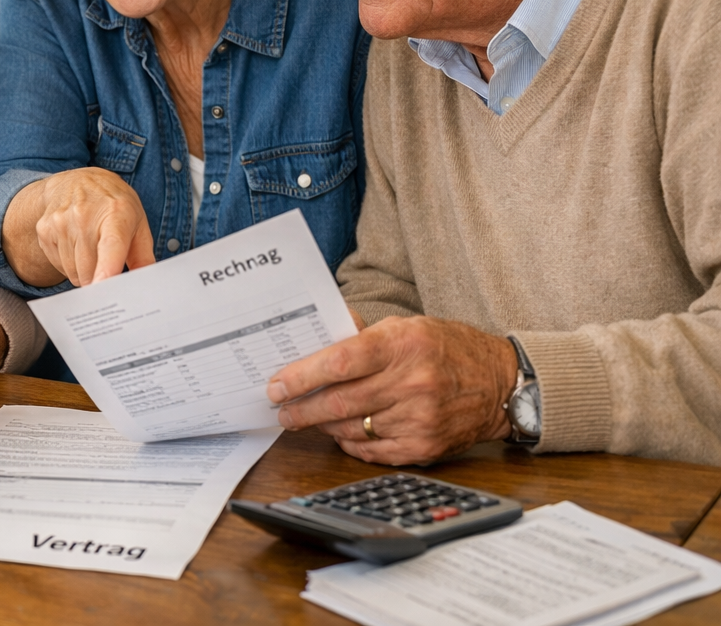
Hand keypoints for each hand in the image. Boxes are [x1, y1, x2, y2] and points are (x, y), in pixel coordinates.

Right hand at [2, 168, 154, 286]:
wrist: (76, 180)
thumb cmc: (112, 205)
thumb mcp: (137, 222)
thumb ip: (144, 257)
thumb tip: (146, 285)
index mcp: (116, 213)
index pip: (110, 245)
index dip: (106, 269)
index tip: (102, 286)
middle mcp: (84, 215)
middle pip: (89, 270)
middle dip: (99, 277)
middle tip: (106, 259)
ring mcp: (61, 221)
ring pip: (73, 273)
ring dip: (83, 271)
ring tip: (90, 248)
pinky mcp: (44, 229)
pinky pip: (59, 265)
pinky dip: (69, 263)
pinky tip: (75, 244)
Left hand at [266, 316, 518, 464]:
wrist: (502, 383)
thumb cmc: (447, 348)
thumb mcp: (407, 327)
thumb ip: (361, 335)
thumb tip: (317, 339)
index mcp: (403, 345)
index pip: (340, 362)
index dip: (302, 376)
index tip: (277, 385)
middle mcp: (412, 383)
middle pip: (339, 402)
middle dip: (300, 408)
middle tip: (281, 409)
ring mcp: (419, 419)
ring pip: (352, 429)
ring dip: (322, 426)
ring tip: (307, 418)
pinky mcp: (425, 447)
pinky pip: (372, 451)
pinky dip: (350, 443)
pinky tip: (341, 433)